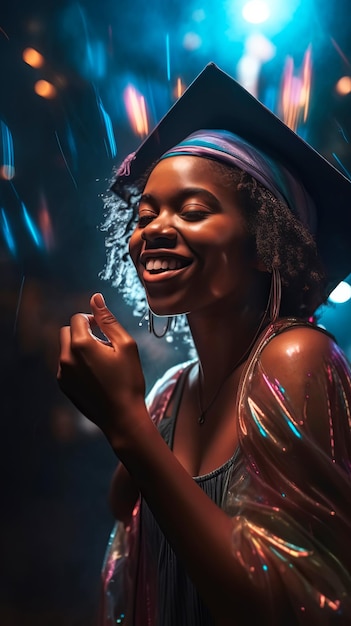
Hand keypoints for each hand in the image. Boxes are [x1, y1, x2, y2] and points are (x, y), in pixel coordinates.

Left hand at [57, 293, 145, 436]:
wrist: (122, 417)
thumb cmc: (128, 380)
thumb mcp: (125, 345)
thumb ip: (108, 320)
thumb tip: (95, 298)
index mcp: (81, 344)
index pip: (78, 318)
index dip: (93, 321)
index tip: (106, 333)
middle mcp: (66, 357)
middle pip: (68, 331)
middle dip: (83, 333)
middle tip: (104, 347)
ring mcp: (62, 373)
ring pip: (66, 349)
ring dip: (79, 349)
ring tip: (101, 364)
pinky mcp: (63, 385)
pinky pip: (66, 365)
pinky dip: (77, 364)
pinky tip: (95, 376)